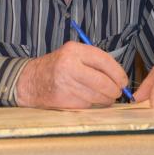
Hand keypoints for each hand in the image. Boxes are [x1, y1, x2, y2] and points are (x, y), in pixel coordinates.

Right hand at [15, 42, 129, 108]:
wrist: (30, 81)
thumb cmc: (57, 67)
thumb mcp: (72, 55)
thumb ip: (94, 62)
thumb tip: (119, 77)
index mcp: (74, 50)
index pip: (104, 61)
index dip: (118, 73)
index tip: (123, 81)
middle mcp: (69, 65)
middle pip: (103, 81)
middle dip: (114, 90)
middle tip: (117, 92)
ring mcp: (65, 83)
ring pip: (97, 95)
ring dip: (105, 99)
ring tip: (104, 97)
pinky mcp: (63, 99)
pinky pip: (86, 104)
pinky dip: (91, 104)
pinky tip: (87, 99)